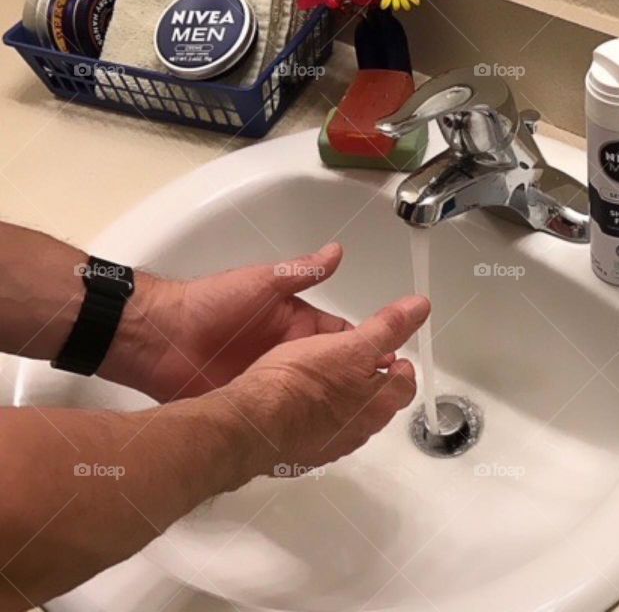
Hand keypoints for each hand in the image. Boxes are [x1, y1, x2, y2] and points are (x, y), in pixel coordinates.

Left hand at [102, 244, 373, 400]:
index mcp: (295, 323)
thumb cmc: (207, 304)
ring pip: (313, 397)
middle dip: (358, 382)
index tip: (394, 357)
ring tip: (365, 421)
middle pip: (333, 371)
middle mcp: (288, 353)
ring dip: (335, 407)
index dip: (367, 347)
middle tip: (389, 397)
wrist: (157, 339)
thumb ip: (300, 272)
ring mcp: (271, 381)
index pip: (341, 336)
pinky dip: (305, 424)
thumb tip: (338, 250)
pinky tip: (325, 435)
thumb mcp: (260, 283)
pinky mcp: (253, 402)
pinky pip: (285, 415)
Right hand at [230, 295, 428, 473]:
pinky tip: (297, 401)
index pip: (406, 383)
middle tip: (354, 361)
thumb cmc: (298, 384)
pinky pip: (319, 431)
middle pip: (378, 401)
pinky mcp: (305, 452)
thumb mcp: (350, 344)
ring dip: (342, 398)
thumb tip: (418, 309)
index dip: (398, 363)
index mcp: (380, 403)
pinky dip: (315, 415)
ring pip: (349, 417)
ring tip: (323, 378)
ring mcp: (333, 444)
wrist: (253, 422)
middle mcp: (362, 429)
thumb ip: (387, 327)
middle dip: (370, 380)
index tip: (390, 352)